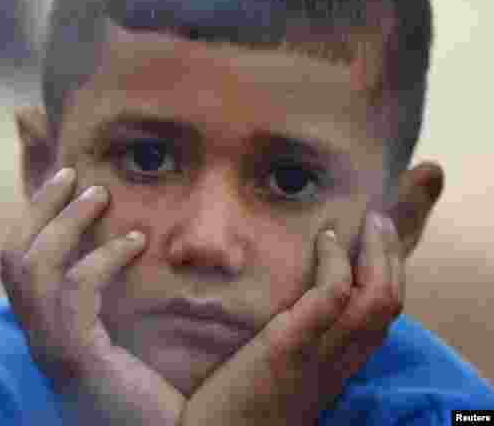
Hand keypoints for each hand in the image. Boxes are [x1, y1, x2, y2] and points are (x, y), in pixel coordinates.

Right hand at [0, 167, 183, 425]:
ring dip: (64, 223)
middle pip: (12, 259)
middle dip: (38, 210)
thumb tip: (138, 252)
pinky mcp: (77, 359)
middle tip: (73, 174)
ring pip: (33, 269)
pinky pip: (75, 293)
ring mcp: (53, 351)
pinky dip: (102, 258)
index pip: (19, 269)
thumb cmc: (154, 405)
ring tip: (100, 194)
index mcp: (49, 335)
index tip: (63, 186)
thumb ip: (121, 309)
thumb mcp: (131, 347)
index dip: (34, 223)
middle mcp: (41, 342)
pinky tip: (136, 242)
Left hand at [182, 213, 402, 425]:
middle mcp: (338, 364)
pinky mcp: (289, 348)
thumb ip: (291, 353)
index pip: (378, 323)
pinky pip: (332, 297)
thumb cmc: (236, 414)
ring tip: (367, 222)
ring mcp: (318, 356)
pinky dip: (336, 264)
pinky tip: (324, 240)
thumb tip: (281, 322)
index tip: (376, 251)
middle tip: (379, 222)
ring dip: (377, 253)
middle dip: (391, 259)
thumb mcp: (277, 381)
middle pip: (388, 305)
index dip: (385, 282)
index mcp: (336, 371)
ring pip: (376, 298)